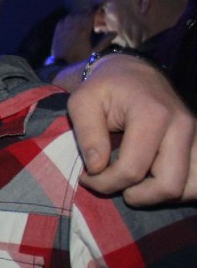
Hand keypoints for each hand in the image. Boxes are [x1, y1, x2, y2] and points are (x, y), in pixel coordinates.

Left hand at [51, 12, 100, 64]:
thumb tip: (115, 32)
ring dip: (79, 15)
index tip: (100, 7)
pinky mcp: (57, 30)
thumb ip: (105, 41)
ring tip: (83, 19)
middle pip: (82, 12)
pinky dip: (69, 18)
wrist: (61, 65)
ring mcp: (64, 27)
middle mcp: (73, 25)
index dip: (95, 9)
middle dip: (88, 12)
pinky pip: (64, 19)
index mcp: (83, 29)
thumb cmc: (80, 59)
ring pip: (72, 14)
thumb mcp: (95, 52)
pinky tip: (72, 23)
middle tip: (93, 16)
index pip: (90, 13)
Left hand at [68, 53, 196, 203]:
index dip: (105, 182)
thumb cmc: (105, 88)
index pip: (132, 170)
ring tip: (134, 184)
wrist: (134, 73)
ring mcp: (196, 137)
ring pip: (190, 188)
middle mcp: (182, 127)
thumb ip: (87, 134)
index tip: (86, 176)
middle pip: (168, 185)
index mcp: (153, 115)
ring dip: (159, 195)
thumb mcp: (82, 102)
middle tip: (112, 184)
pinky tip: (152, 181)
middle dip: (135, 195)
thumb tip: (96, 168)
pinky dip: (177, 190)